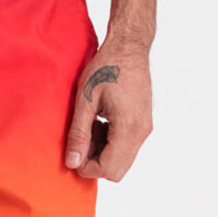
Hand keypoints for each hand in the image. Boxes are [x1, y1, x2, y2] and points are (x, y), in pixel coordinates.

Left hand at [64, 40, 152, 180]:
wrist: (129, 47)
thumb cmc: (106, 67)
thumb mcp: (85, 100)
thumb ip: (79, 133)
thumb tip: (72, 162)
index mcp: (128, 127)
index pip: (109, 169)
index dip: (86, 167)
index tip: (73, 151)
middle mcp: (142, 132)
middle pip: (117, 169)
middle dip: (94, 161)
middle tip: (80, 138)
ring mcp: (145, 128)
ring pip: (122, 159)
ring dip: (102, 151)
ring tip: (89, 125)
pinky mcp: (144, 122)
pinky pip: (127, 146)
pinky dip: (110, 142)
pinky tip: (99, 122)